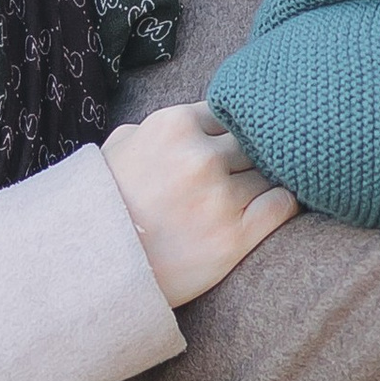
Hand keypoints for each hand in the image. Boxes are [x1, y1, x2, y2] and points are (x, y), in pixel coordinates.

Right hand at [103, 104, 299, 306]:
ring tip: (251, 195)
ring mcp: (221, 196)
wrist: (96, 268)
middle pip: (253, 141)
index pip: (229, 112)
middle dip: (248, 155)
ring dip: (264, 181)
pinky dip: (283, 203)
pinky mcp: (236, 236)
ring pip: (270, 171)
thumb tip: (189, 122)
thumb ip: (156, 127)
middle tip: (243, 172)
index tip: (228, 146)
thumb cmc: (105, 205)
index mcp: (174, 125)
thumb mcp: (118, 149)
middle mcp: (201, 157)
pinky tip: (271, 209)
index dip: (230, 131)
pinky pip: (282, 204)